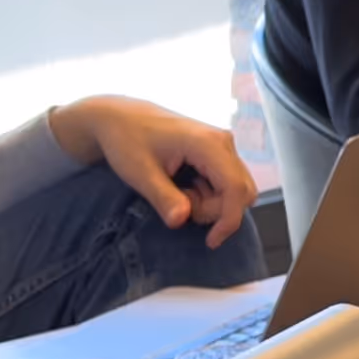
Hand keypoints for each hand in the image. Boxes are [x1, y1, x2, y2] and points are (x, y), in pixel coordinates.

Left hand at [59, 91, 257, 236]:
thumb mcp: (140, 173)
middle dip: (214, 210)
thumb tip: (181, 220)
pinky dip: (207, 195)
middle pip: (240, 192)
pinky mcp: (216, 152)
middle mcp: (222, 142)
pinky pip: (225, 183)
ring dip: (209, 203)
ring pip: (235, 189)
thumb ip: (164, 198)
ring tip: (176, 195)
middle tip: (178, 205)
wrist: (118, 117)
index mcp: (208, 143)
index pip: (236, 189)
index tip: (211, 241)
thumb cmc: (127, 140)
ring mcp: (221, 146)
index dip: (229, 220)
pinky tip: (182, 188)